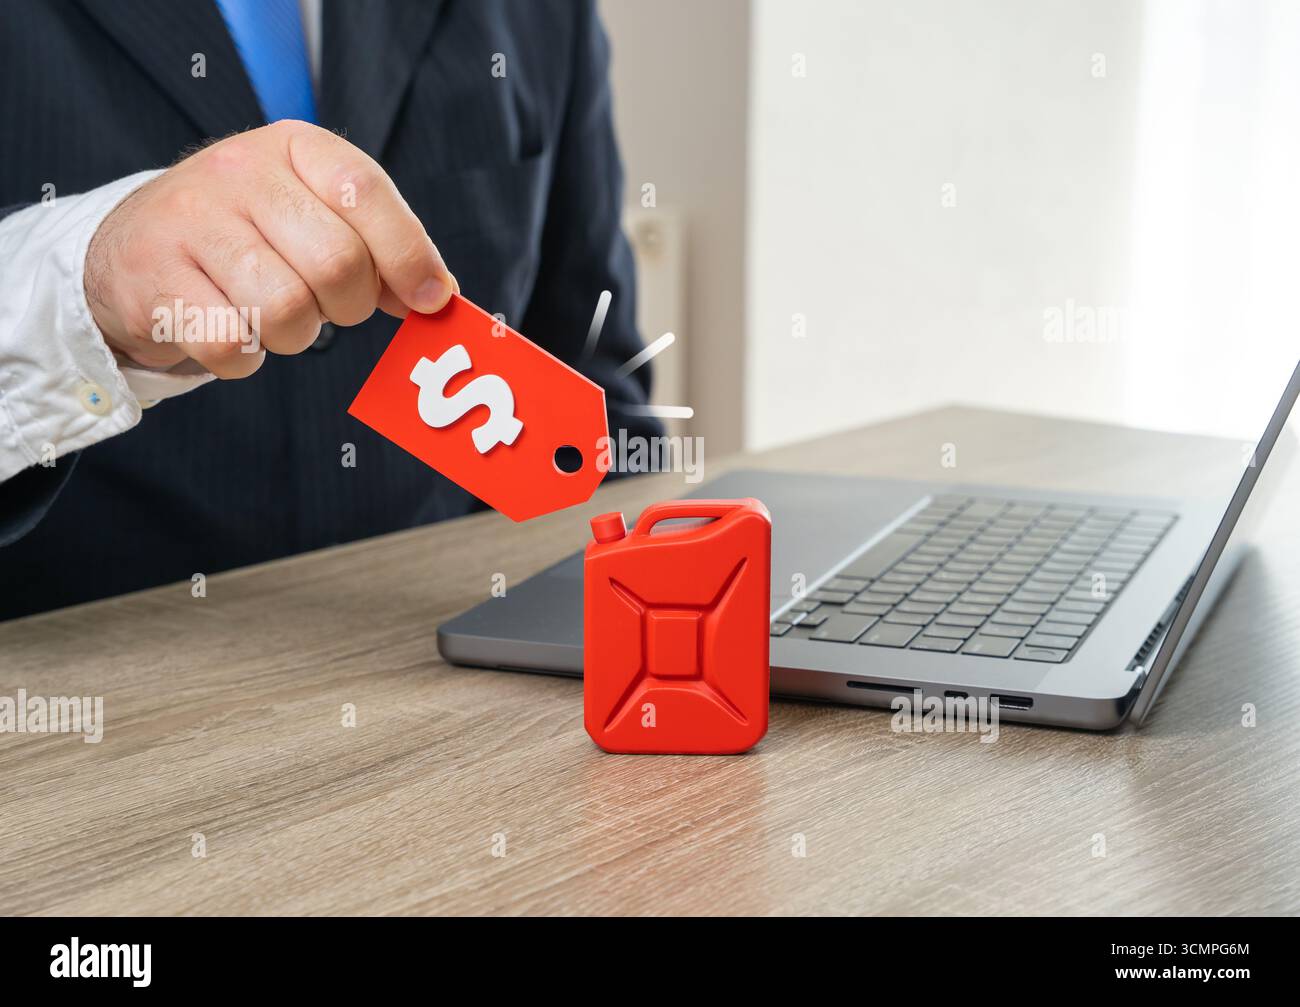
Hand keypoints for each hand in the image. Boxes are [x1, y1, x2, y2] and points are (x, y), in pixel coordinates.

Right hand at [84, 119, 456, 377]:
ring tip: (274, 314)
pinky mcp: (153, 280)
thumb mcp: (315, 216)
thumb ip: (379, 246)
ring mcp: (189, 222)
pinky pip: (232, 344)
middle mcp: (238, 172)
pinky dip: (245, 358)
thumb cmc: (250, 238)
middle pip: (336, 263)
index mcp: (293, 148)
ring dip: (296, 334)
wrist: (130, 250)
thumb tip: (437, 293)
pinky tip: (233, 331)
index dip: (408, 252)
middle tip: (329, 306)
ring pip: (286, 309)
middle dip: (349, 305)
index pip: (364, 191)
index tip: (430, 299)